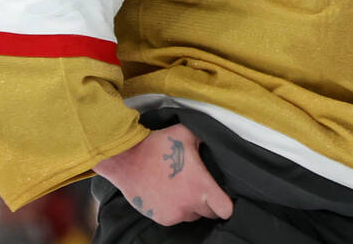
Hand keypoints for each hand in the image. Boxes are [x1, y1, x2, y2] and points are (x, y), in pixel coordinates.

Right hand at [94, 123, 232, 225]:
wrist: (126, 159)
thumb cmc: (156, 146)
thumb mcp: (184, 134)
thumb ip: (203, 138)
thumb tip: (213, 139)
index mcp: (200, 185)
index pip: (226, 209)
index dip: (226, 204)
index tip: (222, 197)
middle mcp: (190, 204)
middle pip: (210, 213)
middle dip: (207, 203)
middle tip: (196, 187)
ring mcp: (175, 214)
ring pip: (192, 216)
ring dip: (190, 206)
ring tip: (178, 188)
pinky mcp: (162, 218)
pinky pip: (175, 218)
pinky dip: (174, 209)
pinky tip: (166, 193)